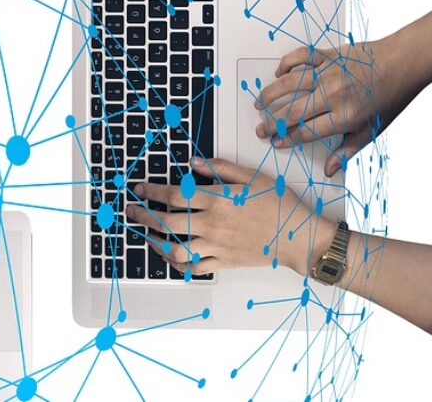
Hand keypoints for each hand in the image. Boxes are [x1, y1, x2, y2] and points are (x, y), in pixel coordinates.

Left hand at [124, 158, 337, 275]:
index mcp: (219, 200)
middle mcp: (214, 224)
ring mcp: (217, 245)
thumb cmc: (281, 205)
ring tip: (145, 235)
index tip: (139, 189)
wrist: (300, 237)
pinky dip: (177, 264)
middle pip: (166, 221)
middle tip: (131, 211)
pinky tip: (170, 256)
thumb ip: (221, 168)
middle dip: (143, 215)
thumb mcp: (254, 177)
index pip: (174, 195)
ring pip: (175, 248)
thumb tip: (194, 163)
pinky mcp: (224, 262)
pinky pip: (194, 267)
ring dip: (155, 242)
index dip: (151, 191)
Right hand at [252, 38, 418, 176]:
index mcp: (345, 116)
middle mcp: (333, 94)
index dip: (287, 139)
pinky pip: (299, 57)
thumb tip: (330, 170)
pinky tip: (278, 73)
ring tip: (259, 103)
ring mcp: (329, 73)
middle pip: (292, 112)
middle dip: (272, 123)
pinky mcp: (328, 55)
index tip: (276, 143)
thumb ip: (348, 150)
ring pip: (288, 84)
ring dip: (270, 95)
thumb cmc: (391, 95)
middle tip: (262, 128)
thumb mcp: (373, 129)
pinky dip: (286, 63)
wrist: (406, 61)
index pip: (305, 132)